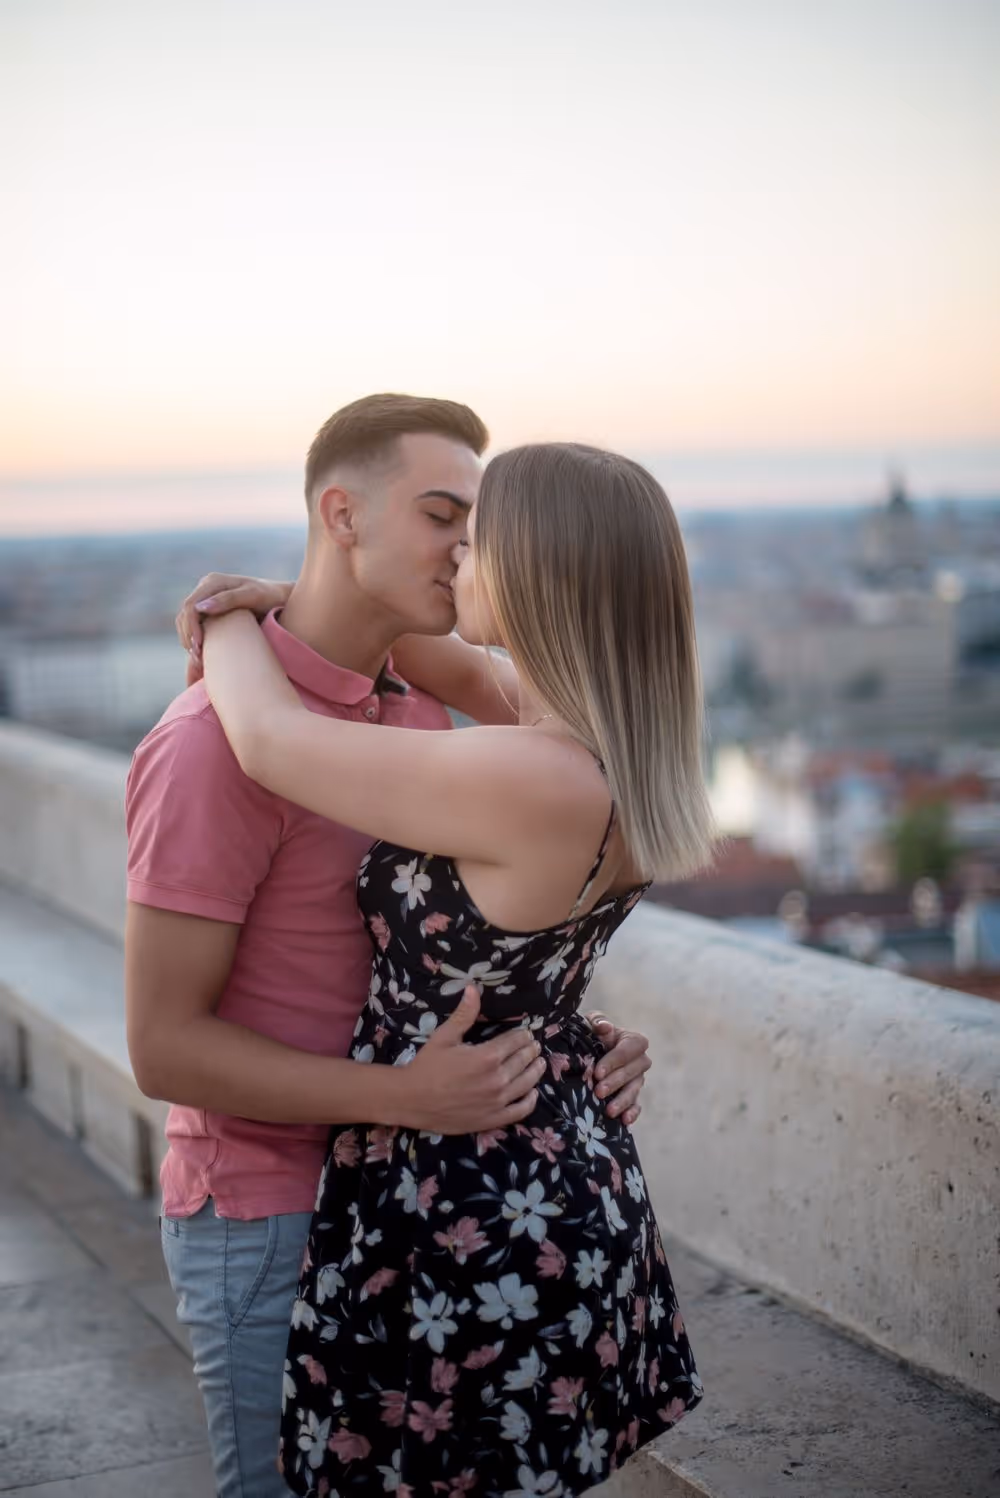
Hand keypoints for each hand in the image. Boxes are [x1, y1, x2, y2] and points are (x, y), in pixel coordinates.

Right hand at [176, 573, 293, 675]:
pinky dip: (193, 638)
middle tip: (198, 658)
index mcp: (213, 582)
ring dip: (188, 639)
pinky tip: (201, 652)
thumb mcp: (253, 596)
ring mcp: (206, 598)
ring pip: (185, 620)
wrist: (280, 598)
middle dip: (188, 636)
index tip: (199, 647)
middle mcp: (206, 588)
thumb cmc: (270, 596)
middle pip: (184, 614)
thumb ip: (228, 599)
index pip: (190, 606)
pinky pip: (193, 625)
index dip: (190, 628)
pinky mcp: (210, 610)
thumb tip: (201, 608)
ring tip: (198, 658)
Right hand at [392, 988, 546, 1133]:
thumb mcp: (444, 1036)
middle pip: (523, 1061)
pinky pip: (520, 1111)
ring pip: (527, 1083)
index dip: (523, 1035)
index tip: (526, 1033)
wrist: (411, 1100)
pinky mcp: (492, 1119)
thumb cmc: (427, 1066)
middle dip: (531, 1050)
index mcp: (487, 1056)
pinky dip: (530, 1101)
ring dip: (536, 1071)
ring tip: (540, 1063)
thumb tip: (473, 988)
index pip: (515, 1042)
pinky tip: (533, 1093)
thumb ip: (464, 1014)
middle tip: (534, 1046)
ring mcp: (496, 1102)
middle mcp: (497, 1079)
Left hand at [587, 1012, 650, 1126]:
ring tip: (609, 1111)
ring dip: (622, 1100)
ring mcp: (638, 1080)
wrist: (589, 1051)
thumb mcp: (592, 1024)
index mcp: (633, 1041)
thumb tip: (604, 1027)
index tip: (597, 1071)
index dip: (615, 1061)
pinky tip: (624, 1121)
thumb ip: (598, 1022)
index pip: (629, 1049)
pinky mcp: (633, 1096)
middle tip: (598, 1091)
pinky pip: (637, 1105)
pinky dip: (632, 1113)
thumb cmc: (592, 1034)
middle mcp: (640, 1061)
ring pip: (634, 1090)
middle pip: (633, 1072)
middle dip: (615, 1082)